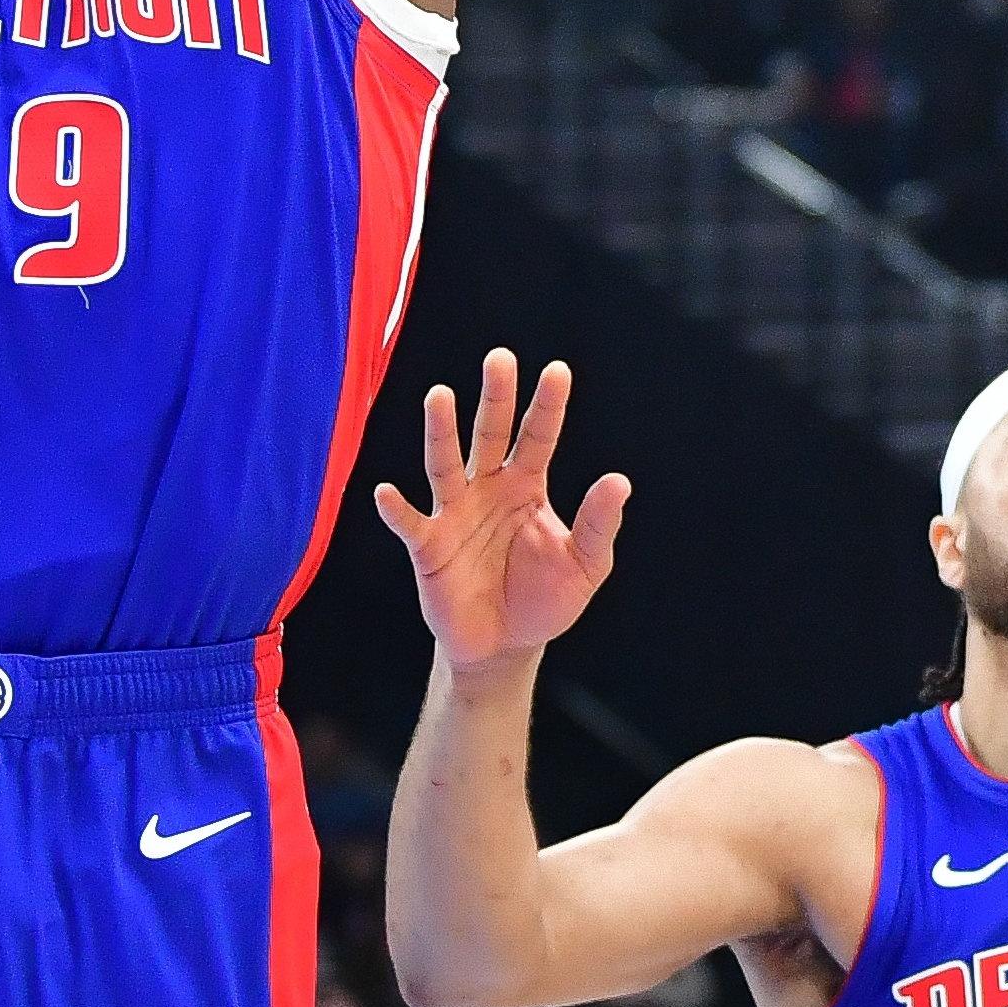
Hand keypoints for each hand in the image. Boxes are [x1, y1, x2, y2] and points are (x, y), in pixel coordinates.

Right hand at [373, 351, 630, 682]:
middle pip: (490, 435)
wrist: (506, 647)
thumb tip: (619, 481)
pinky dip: (398, 509)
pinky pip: (412, 524)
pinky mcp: (429, 548)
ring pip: (446, 465)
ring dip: (441, 432)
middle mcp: (488, 490)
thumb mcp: (585, 565)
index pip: (538, 437)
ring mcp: (456, 515)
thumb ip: (597, 524)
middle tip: (500, 358)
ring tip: (439, 396)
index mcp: (527, 487)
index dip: (547, 406)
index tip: (558, 370)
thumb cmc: (545, 600)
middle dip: (494, 398)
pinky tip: (388, 492)